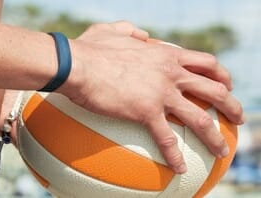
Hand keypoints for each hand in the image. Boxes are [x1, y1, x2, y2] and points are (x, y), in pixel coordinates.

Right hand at [57, 21, 243, 173]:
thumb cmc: (92, 48)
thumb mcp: (114, 30)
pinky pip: (166, 138)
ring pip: (199, 118)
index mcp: (166, 56)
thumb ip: (132, 30)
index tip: (225, 85)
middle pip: (214, 90)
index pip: (205, 64)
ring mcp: (161, 94)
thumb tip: (142, 35)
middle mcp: (171, 74)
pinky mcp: (146, 112)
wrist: (78, 64)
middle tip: (237, 118)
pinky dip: (174, 155)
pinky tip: (178, 168)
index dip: (220, 75)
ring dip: (214, 137)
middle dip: (231, 105)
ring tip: (222, 151)